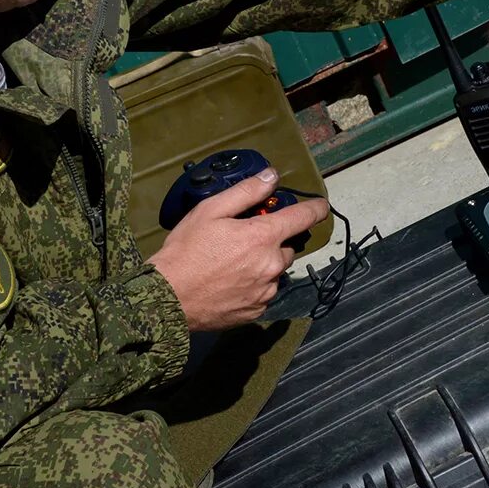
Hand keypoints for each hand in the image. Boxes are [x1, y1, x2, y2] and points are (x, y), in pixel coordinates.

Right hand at [146, 168, 329, 331]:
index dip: (315, 208)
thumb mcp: (210, 210)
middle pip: (287, 246)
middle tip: (245, 238)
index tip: (320, 206)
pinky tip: (231, 281)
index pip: (303, 218)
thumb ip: (246, 192)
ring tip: (233, 262)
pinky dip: (255, 284)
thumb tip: (271, 176)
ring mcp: (266, 291)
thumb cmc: (186, 251)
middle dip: (272, 240)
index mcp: (263, 237)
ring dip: (264, 263)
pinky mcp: (256, 310)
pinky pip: (264, 292)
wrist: (168, 298)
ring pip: (275, 270)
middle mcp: (272, 265)